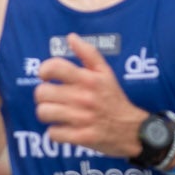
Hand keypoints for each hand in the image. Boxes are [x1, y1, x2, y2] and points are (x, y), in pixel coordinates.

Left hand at [34, 34, 140, 156]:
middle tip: (52, 98)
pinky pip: (53, 134)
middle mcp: (83, 97)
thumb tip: (70, 37)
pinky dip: (56, 133)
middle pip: (42, 93)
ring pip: (44, 113)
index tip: (46, 77)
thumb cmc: (114, 99)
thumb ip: (88, 53)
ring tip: (56, 113)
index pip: (54, 67)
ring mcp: (81, 119)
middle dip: (43, 96)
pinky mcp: (81, 138)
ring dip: (47, 114)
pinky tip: (65, 129)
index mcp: (88, 79)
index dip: (44, 71)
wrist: (132, 130)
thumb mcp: (105, 73)